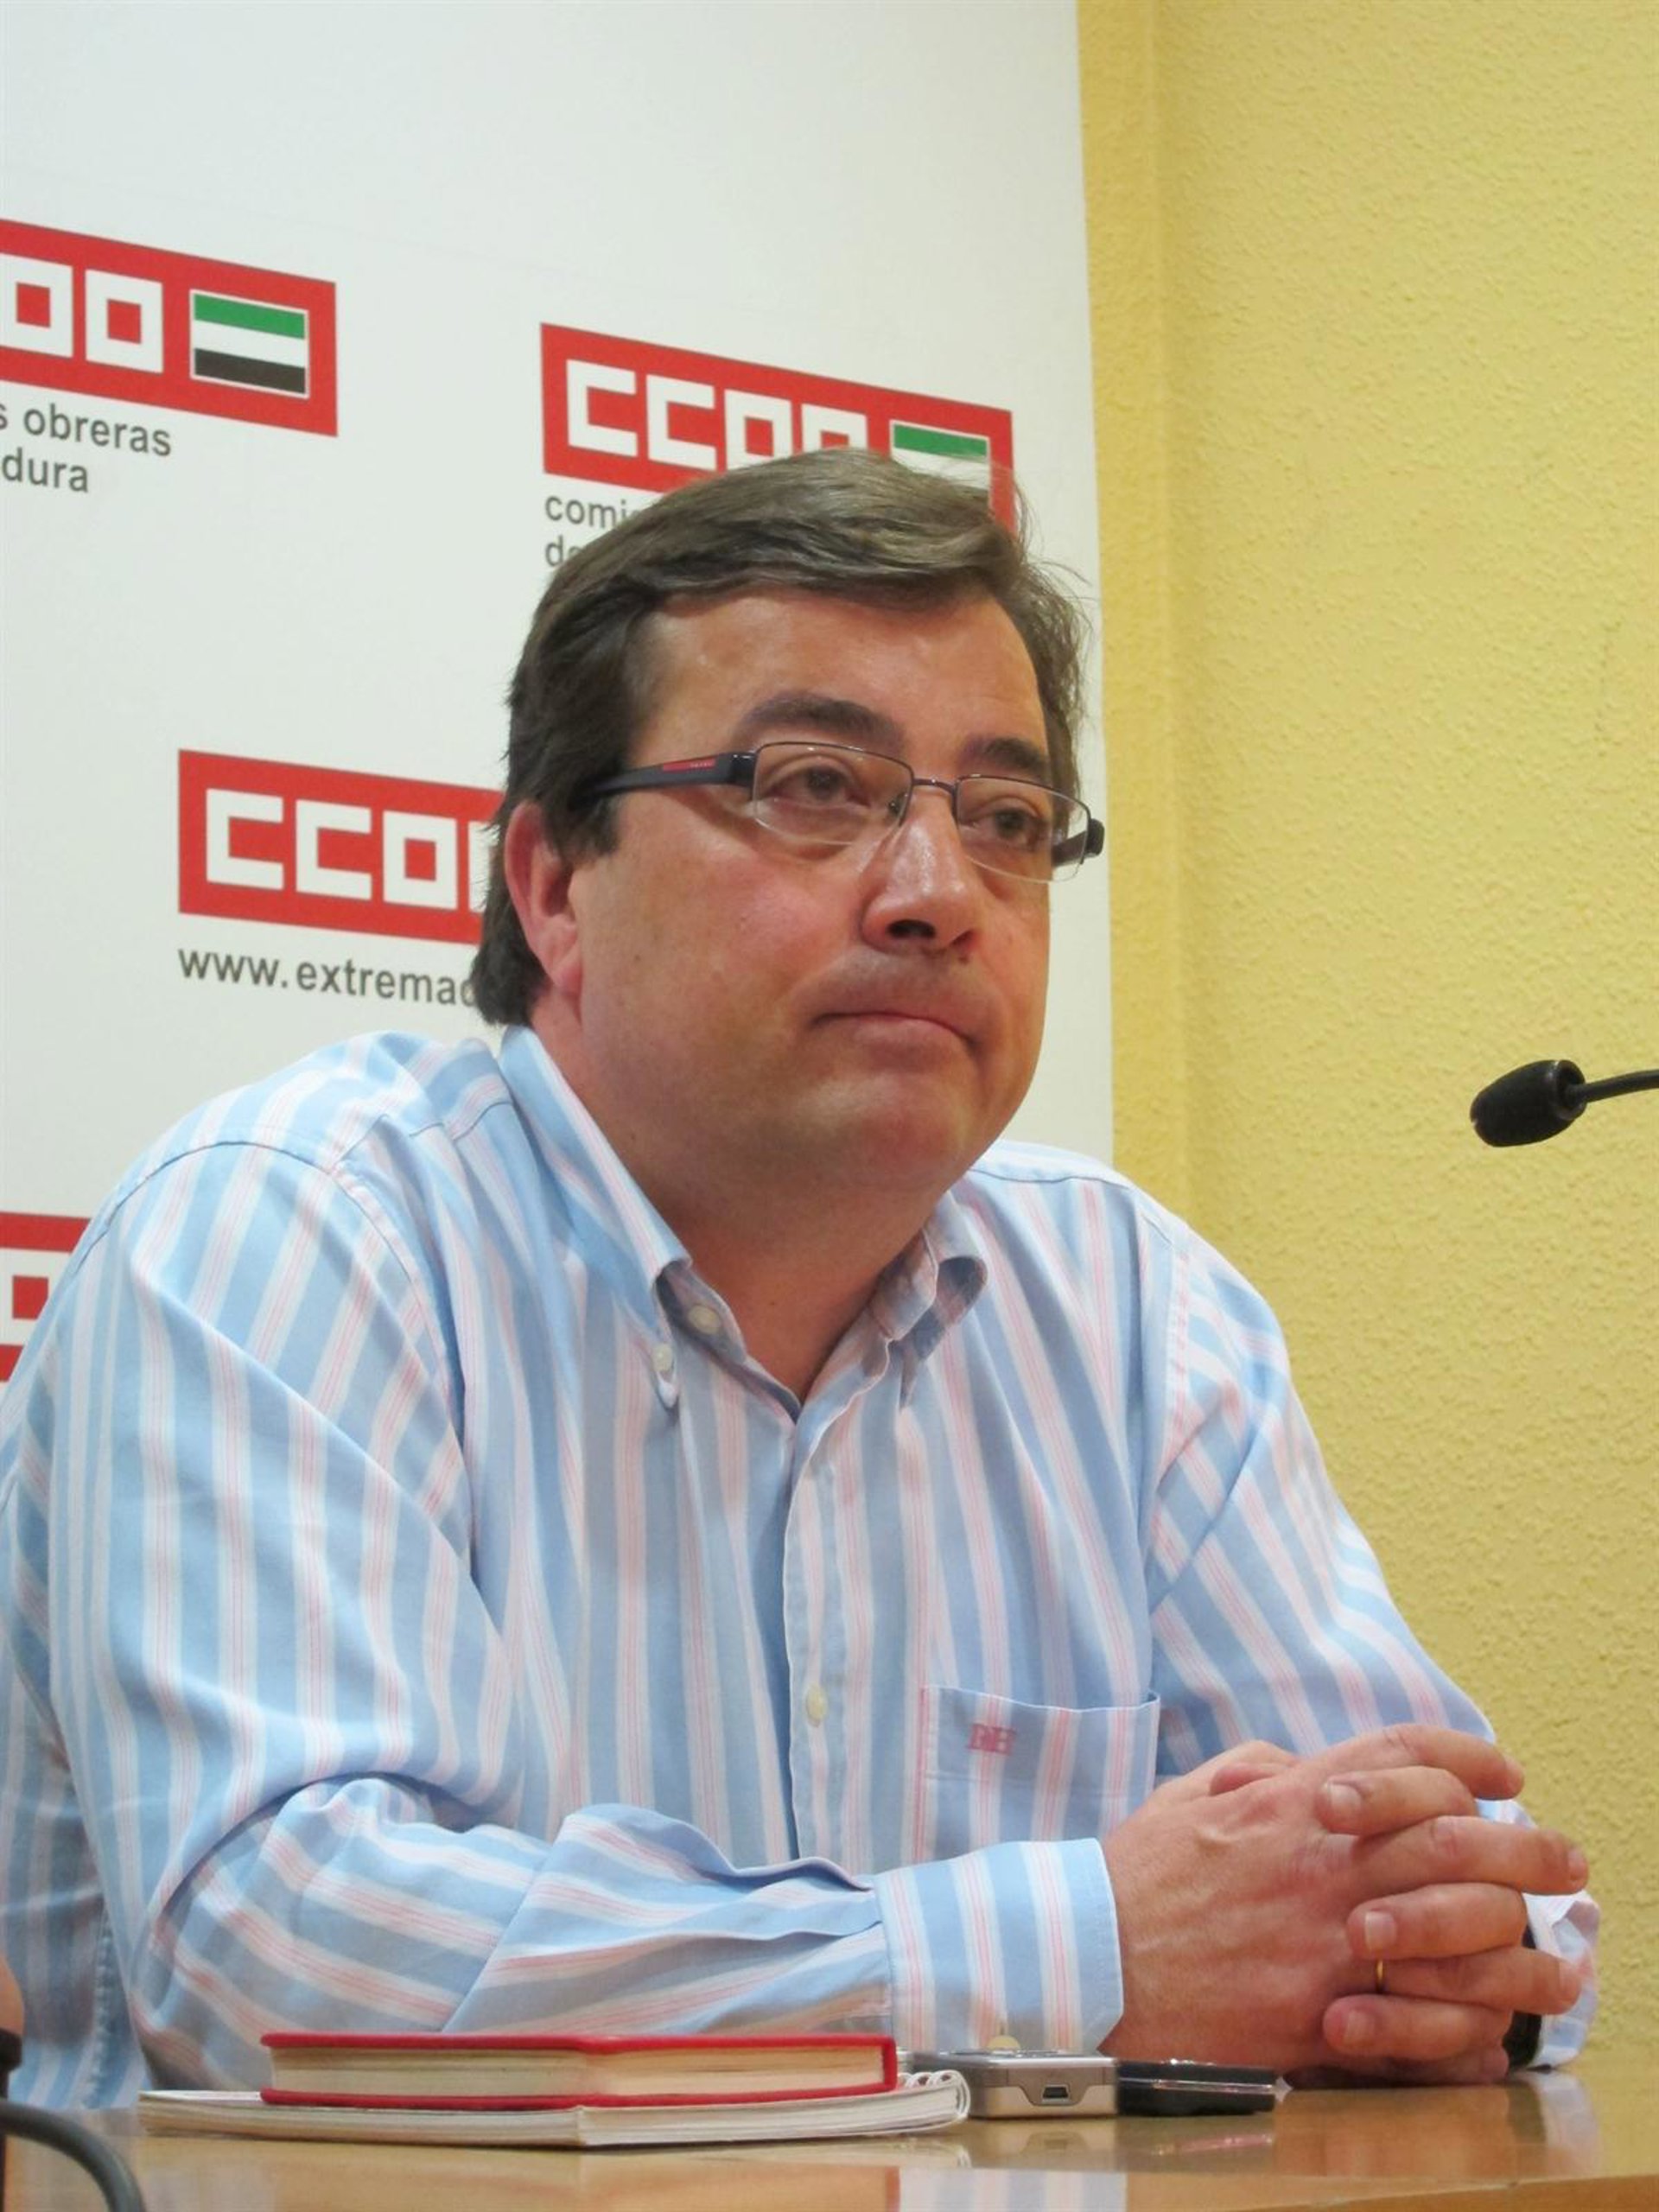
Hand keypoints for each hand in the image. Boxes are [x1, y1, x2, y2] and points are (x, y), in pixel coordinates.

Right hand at [1101, 1725, 1584, 2080]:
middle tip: (1565, 1858)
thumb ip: (1252, 1769)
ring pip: (1459, 1933)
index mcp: (1291, 1801)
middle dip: (1527, 1848)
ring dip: (1519, 1944)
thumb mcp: (1189, 1795)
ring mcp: (1325, 1942)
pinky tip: (1489, 2031)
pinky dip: (1464, 2029)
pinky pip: (1418, 2024)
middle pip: (1457, 1840)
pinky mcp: (1318, 2017)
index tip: (1506, 1776)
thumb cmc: (1136, 1878)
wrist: (1089, 1962)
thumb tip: (1296, 1763)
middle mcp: (1322, 1864)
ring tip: (1554, 1958)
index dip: (1468, 1757)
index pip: (1404, 1756)